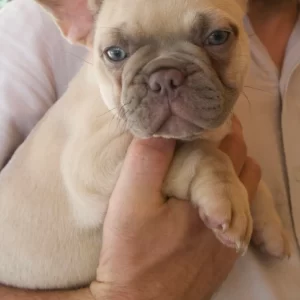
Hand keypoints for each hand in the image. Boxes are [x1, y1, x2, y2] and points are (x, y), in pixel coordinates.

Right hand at [90, 121, 260, 299]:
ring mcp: (231, 241)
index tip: (214, 116)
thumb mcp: (130, 200)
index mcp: (212, 199)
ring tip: (213, 165)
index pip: (234, 153)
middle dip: (234, 150)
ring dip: (236, 175)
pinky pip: (243, 219)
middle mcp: (232, 220)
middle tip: (213, 137)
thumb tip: (162, 127)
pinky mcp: (224, 257)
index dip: (226, 130)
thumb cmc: (132, 251)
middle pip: (246, 172)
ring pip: (249, 196)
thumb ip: (148, 160)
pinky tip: (213, 200)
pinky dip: (234, 199)